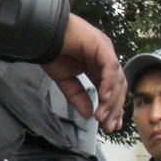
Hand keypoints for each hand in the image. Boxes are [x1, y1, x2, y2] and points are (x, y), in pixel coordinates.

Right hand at [41, 13, 124, 132]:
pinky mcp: (102, 46)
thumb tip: (89, 114)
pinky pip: (109, 68)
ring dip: (111, 101)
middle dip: (114, 108)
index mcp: (98, 66)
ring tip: (102, 117)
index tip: (109, 125)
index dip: (112, 108)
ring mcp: (106, 51)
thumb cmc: (52, 52)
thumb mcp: (65, 81)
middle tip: (109, 126)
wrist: (42, 34)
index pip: (111, 89)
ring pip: (116, 80)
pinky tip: (103, 98)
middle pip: (117, 87)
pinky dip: (108, 84)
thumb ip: (77, 96)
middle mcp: (106, 59)